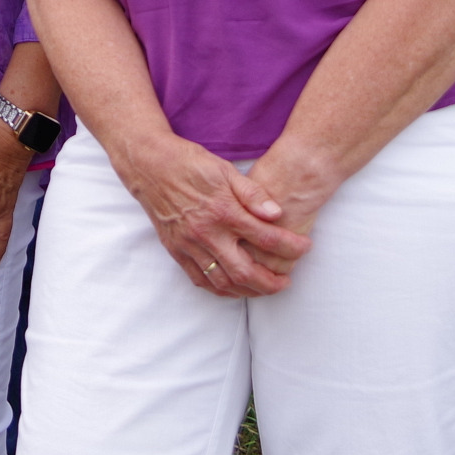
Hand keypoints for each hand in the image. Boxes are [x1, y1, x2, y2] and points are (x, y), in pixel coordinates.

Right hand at [111, 129, 311, 297]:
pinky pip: (201, 280)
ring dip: (248, 291)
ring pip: (224, 282)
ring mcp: (190, 245)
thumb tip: (276, 213)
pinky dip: (221, 290)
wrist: (149, 166)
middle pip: (246, 272)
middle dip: (271, 282)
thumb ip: (252, 193)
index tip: (305, 248)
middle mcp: (207, 233)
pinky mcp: (177, 251)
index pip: (266, 237)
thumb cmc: (189, 164)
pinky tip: (234, 288)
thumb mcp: (225, 170)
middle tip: (287, 281)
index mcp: (223, 211)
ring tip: (265, 288)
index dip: (290, 246)